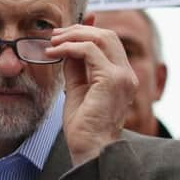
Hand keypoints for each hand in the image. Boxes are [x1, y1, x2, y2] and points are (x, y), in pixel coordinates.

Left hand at [47, 24, 137, 165]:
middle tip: (54, 35)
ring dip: (72, 36)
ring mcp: (122, 76)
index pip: (109, 42)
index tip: (62, 33)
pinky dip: (69, 48)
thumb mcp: (77, 89)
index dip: (87, 31)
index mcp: (122, 76)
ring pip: (100, 37)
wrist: (90, 150)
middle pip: (107, 34)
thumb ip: (76, 68)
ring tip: (52, 42)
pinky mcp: (111, 80)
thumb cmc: (83, 127)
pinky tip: (54, 52)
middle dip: (78, 30)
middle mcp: (127, 74)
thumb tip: (67, 48)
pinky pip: (89, 51)